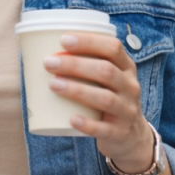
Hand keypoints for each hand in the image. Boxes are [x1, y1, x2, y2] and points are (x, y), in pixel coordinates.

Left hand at [43, 33, 154, 172]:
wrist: (130, 135)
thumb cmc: (108, 97)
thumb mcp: (108, 79)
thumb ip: (87, 64)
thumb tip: (44, 50)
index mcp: (126, 68)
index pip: (113, 48)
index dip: (89, 41)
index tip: (63, 40)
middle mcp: (130, 87)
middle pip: (106, 71)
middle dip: (76, 65)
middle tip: (49, 62)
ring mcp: (127, 111)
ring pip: (105, 98)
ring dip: (77, 90)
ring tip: (53, 84)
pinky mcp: (120, 133)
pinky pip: (104, 129)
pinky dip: (87, 124)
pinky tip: (72, 119)